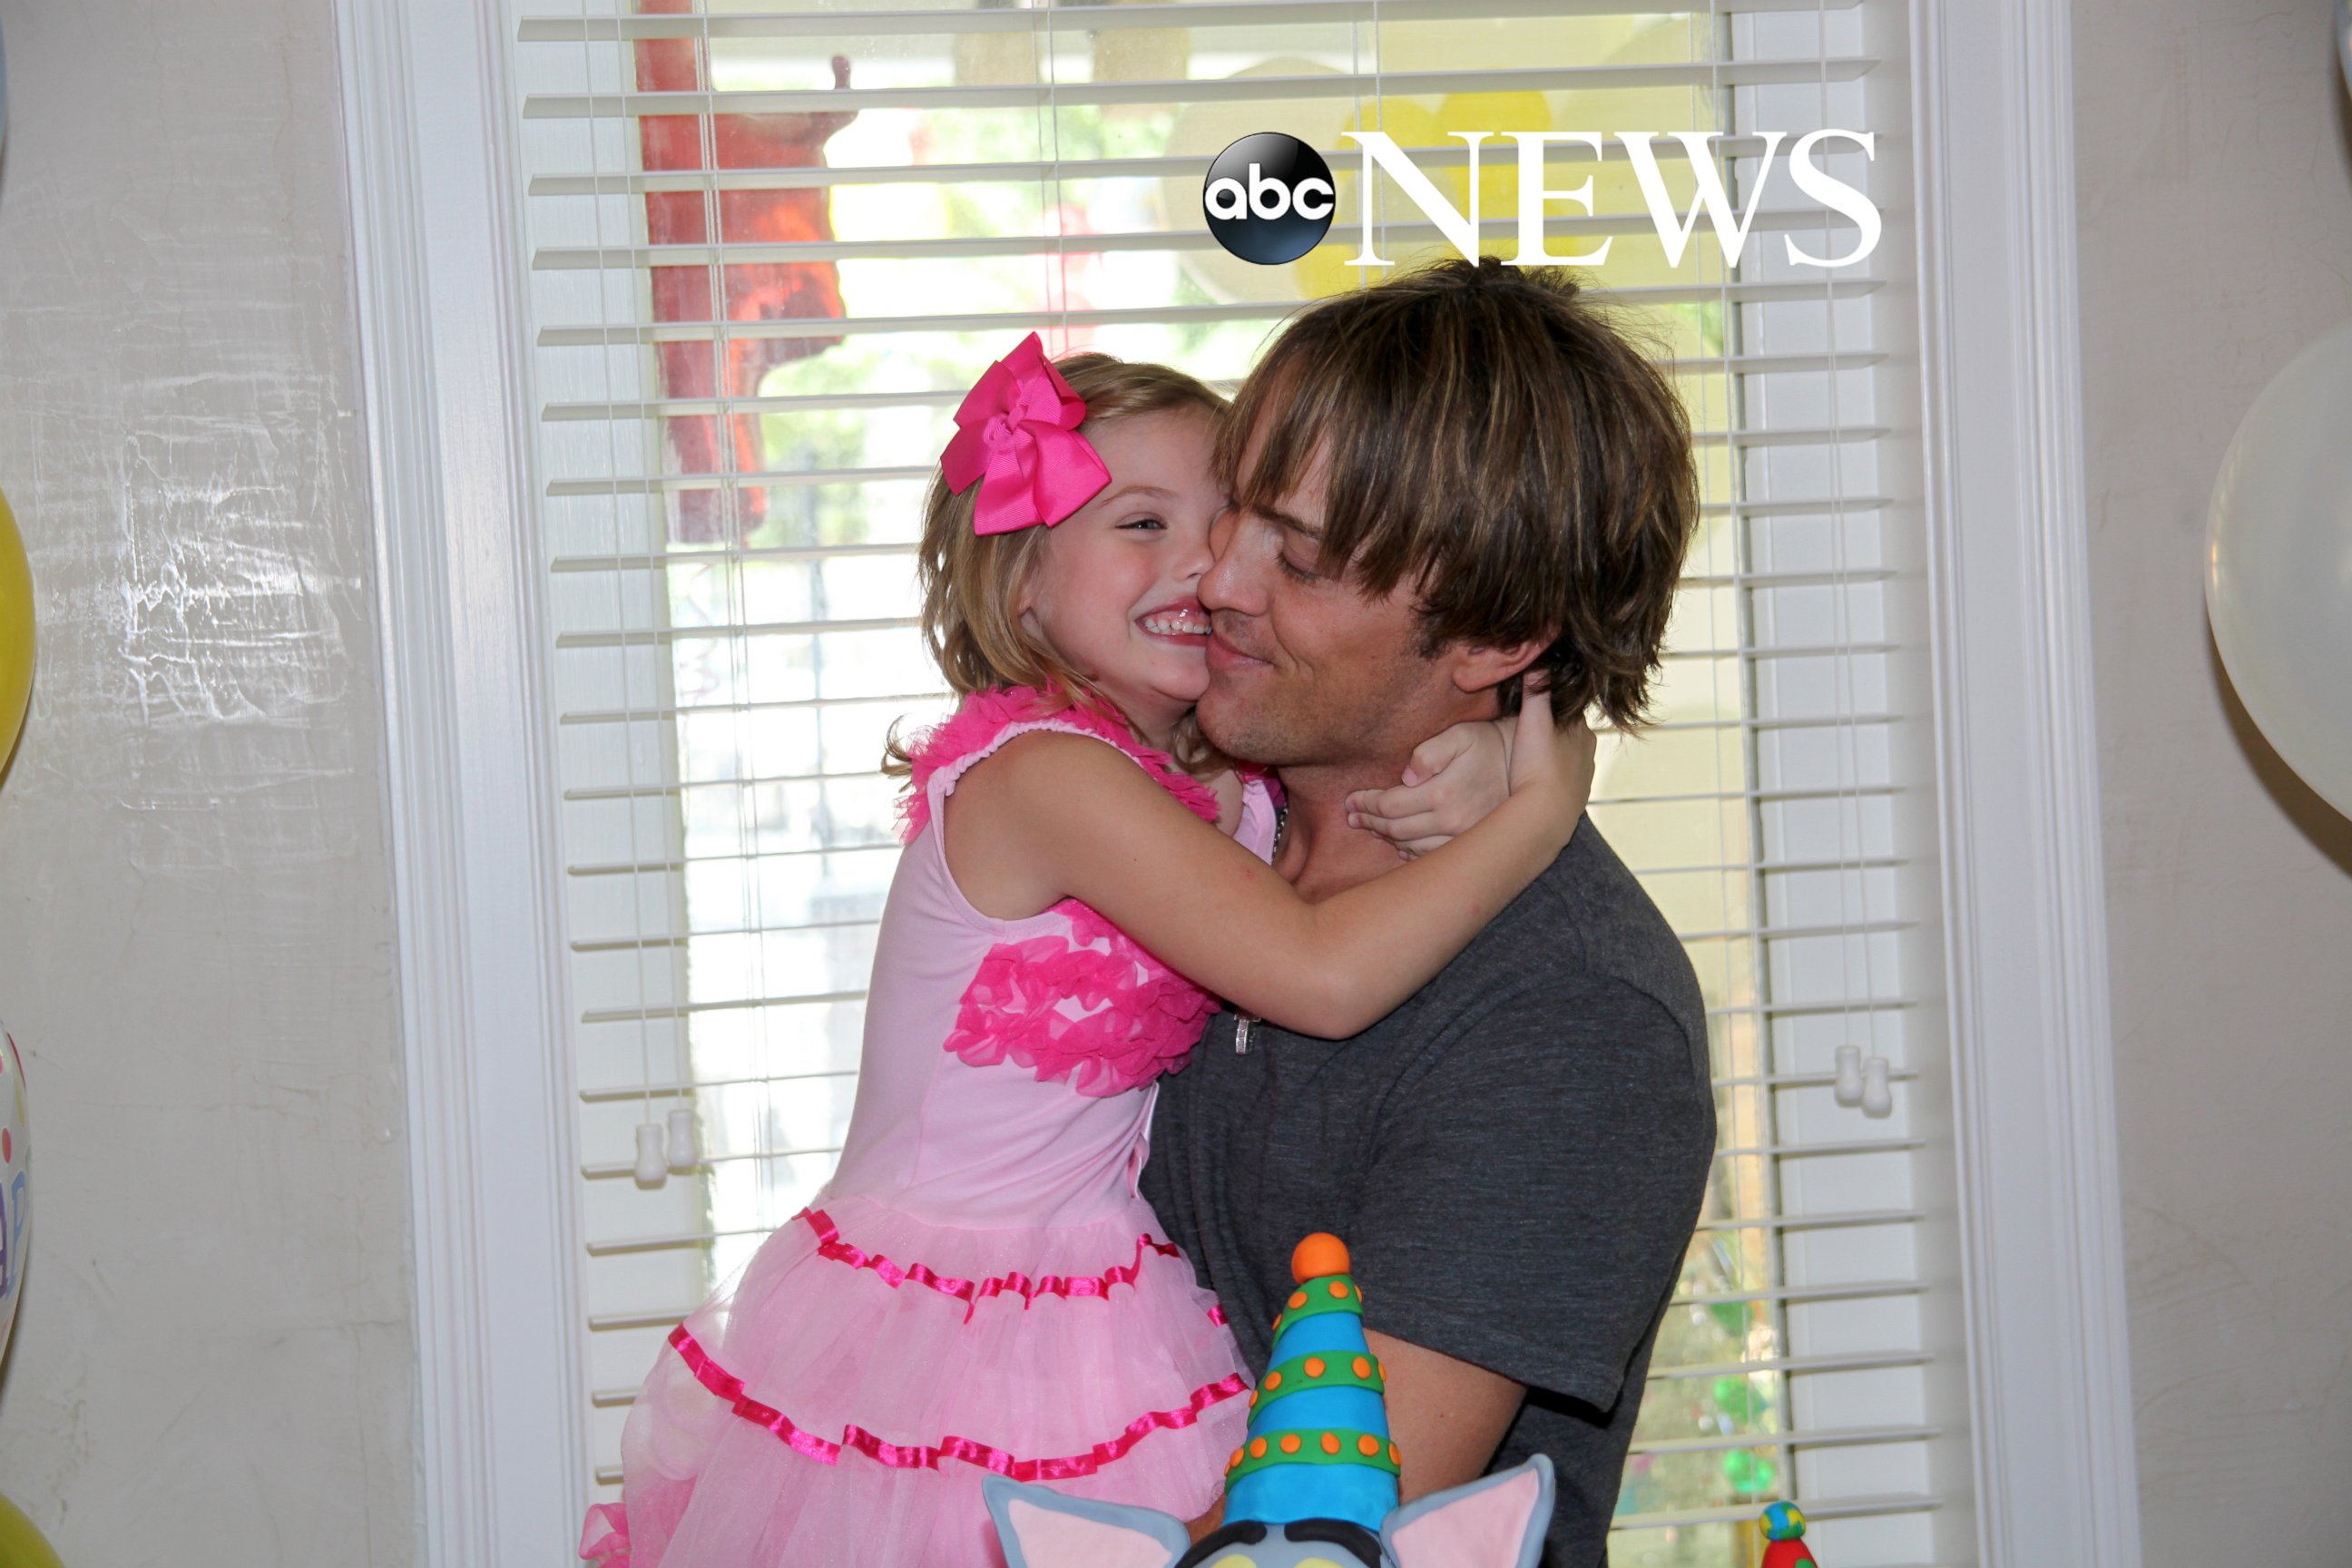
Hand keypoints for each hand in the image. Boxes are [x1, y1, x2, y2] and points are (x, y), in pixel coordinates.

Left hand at [1346, 719, 1512, 859]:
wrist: (1523, 765)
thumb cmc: (1486, 744)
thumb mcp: (1460, 735)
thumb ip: (1429, 752)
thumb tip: (1406, 777)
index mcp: (1442, 793)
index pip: (1389, 806)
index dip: (1365, 804)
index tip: (1350, 800)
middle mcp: (1451, 822)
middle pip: (1395, 829)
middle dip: (1369, 822)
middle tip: (1352, 816)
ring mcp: (1461, 839)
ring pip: (1410, 847)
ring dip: (1386, 838)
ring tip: (1370, 828)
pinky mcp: (1469, 847)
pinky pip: (1431, 858)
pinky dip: (1409, 853)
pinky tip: (1399, 844)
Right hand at [1504, 684, 1595, 845]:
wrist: (1546, 816)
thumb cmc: (1538, 766)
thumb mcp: (1533, 721)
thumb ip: (1537, 690)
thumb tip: (1539, 657)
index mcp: (1582, 730)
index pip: (1570, 709)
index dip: (1554, 702)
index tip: (1538, 699)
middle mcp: (1588, 753)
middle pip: (1571, 733)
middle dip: (1556, 729)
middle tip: (1531, 727)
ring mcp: (1583, 778)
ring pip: (1570, 758)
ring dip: (1555, 755)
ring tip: (1534, 755)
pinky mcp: (1575, 800)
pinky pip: (1565, 781)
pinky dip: (1555, 777)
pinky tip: (1540, 780)